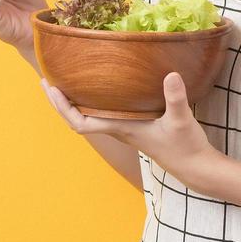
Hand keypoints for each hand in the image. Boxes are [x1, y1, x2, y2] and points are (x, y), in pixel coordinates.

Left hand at [39, 70, 218, 187]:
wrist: (195, 167)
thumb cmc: (186, 146)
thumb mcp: (182, 119)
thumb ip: (176, 98)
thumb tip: (171, 74)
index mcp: (122, 128)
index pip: (81, 123)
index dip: (63, 108)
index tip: (52, 89)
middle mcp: (118, 129)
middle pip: (77, 119)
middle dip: (59, 102)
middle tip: (45, 81)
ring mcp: (124, 129)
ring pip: (88, 118)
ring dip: (72, 103)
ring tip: (61, 83)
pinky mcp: (133, 127)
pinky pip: (102, 115)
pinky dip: (90, 103)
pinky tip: (94, 90)